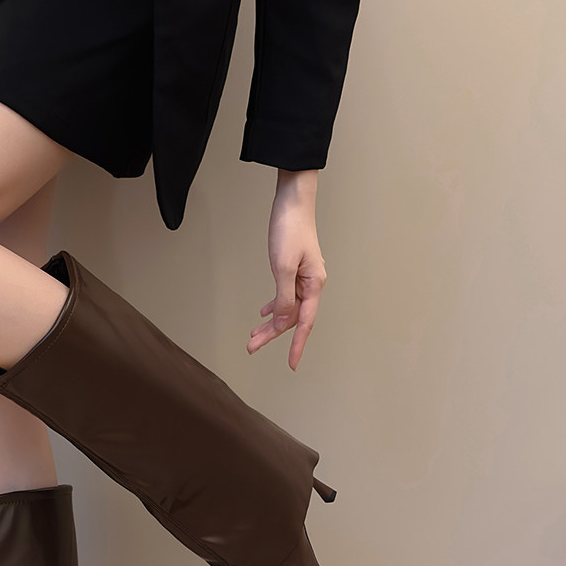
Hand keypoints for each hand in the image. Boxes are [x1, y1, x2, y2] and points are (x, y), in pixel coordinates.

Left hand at [247, 169, 326, 369]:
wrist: (292, 201)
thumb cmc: (290, 230)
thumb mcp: (284, 267)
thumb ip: (284, 298)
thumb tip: (281, 322)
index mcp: (314, 285)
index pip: (305, 323)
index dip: (297, 345)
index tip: (291, 364)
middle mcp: (312, 284)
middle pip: (292, 318)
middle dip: (272, 335)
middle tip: (252, 348)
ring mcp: (303, 277)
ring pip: (286, 307)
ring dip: (270, 322)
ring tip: (252, 336)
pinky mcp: (294, 269)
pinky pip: (285, 295)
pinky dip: (273, 305)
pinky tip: (263, 313)